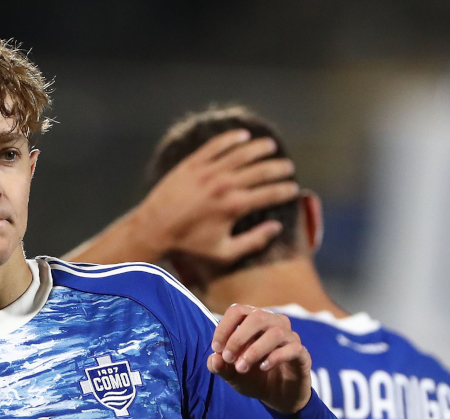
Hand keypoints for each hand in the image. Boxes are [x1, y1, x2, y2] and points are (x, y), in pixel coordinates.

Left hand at [133, 130, 299, 262]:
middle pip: (261, 170)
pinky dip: (232, 138)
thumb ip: (253, 241)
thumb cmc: (189, 244)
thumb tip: (277, 227)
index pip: (270, 194)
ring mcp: (208, 171)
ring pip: (242, 152)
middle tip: (288, 167)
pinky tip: (243, 136)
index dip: (286, 190)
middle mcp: (224, 185)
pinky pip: (216, 145)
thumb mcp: (223, 252)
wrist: (154, 229)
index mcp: (234, 207)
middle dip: (279, 168)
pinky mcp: (193, 163)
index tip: (294, 189)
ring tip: (271, 147)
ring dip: (260, 148)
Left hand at [208, 305, 311, 413]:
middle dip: (238, 338)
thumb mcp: (231, 374)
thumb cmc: (253, 378)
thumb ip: (220, 366)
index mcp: (254, 322)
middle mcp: (274, 324)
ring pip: (276, 332)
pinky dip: (275, 357)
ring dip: (255, 350)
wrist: (277, 397)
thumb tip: (213, 358)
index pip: (238, 310)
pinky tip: (263, 367)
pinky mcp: (302, 354)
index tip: (216, 348)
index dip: (224, 327)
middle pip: (258, 316)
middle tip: (228, 358)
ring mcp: (290, 338)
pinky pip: (293, 348)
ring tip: (242, 367)